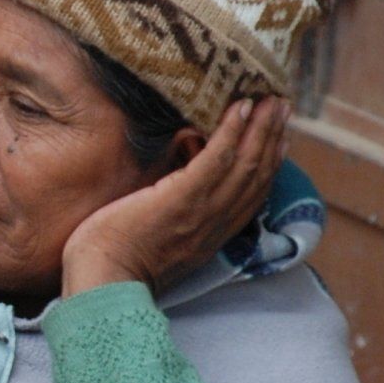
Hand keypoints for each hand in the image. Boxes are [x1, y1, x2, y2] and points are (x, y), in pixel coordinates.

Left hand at [60, 95, 289, 297]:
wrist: (102, 284)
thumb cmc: (114, 264)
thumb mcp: (158, 245)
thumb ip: (174, 224)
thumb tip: (168, 197)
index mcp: (211, 236)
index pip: (251, 196)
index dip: (269, 166)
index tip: (280, 140)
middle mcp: (215, 224)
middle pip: (256, 175)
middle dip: (272, 137)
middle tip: (281, 105)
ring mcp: (201, 211)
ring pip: (245, 164)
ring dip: (261, 127)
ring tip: (270, 98)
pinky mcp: (181, 198)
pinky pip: (216, 159)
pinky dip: (232, 132)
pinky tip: (239, 107)